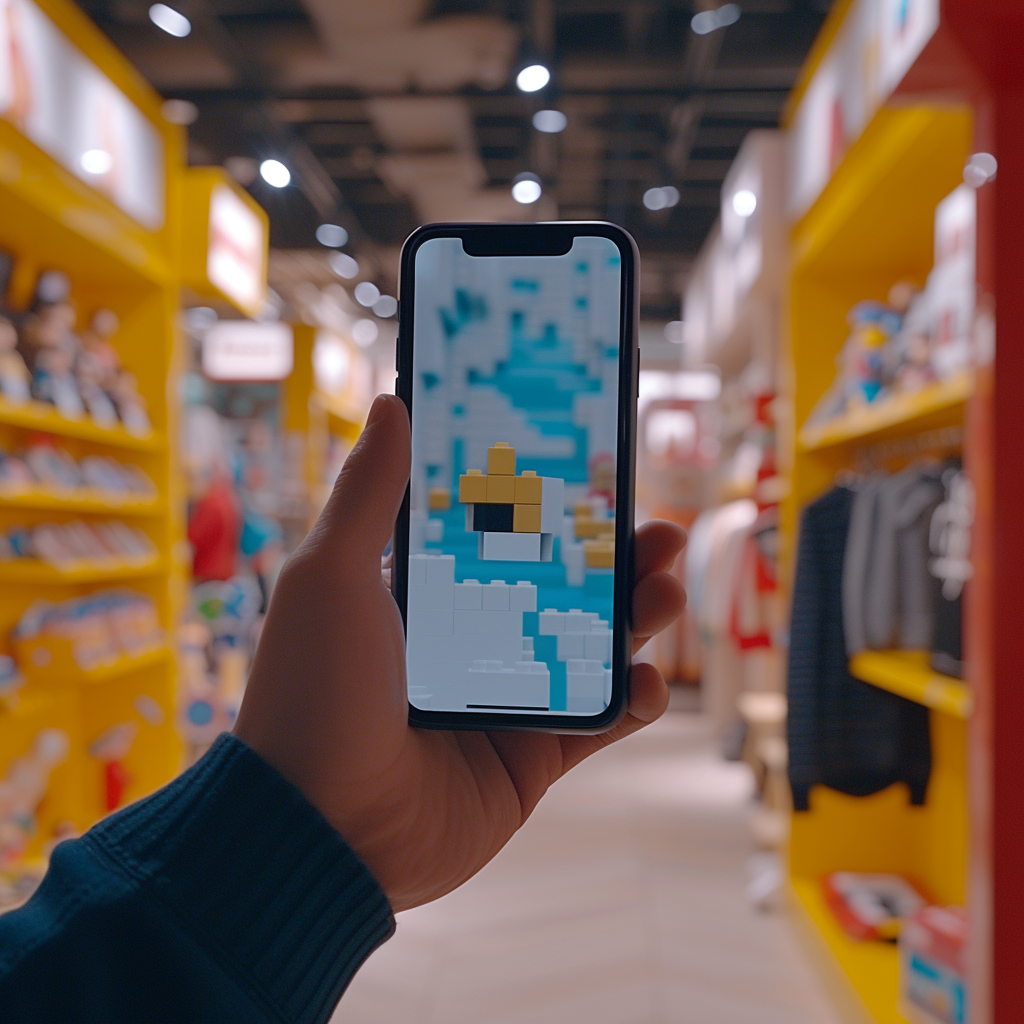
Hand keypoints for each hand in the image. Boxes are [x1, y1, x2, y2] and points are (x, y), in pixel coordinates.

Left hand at [234, 394, 685, 912]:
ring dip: (637, 618)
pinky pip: (598, 725)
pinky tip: (647, 681)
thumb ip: (370, 495)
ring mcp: (504, 704)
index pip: (501, 539)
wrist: (319, 832)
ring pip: (590, 649)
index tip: (592, 472)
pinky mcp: (530, 761)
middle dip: (612, 560)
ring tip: (669, 588)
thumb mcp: (331, 579)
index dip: (549, 507)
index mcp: (424, 599)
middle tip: (657, 531)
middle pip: (560, 589)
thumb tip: (393, 404)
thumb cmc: (314, 695)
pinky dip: (633, 702)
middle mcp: (469, 646)